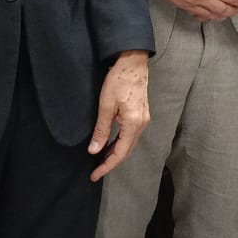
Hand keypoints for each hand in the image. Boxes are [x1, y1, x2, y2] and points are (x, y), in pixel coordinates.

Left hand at [89, 50, 149, 181]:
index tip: (94, 175)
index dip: (107, 166)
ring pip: (129, 143)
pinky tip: (110, 144)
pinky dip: (120, 143)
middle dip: (111, 162)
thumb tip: (94, 150)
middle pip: (127, 150)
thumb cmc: (119, 80)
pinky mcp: (142, 114)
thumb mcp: (106, 105)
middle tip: (95, 171)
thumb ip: (101, 130)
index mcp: (134, 123)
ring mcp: (144, 119)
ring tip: (100, 160)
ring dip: (116, 153)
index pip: (120, 152)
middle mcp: (142, 124)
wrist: (133, 62)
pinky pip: (131, 135)